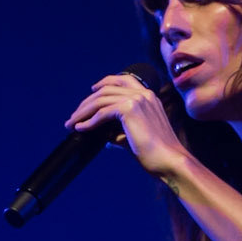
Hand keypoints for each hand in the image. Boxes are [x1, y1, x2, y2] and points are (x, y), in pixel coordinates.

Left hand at [65, 72, 189, 180]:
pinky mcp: (130, 109)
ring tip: (72, 123)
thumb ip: (122, 131)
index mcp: (149, 96)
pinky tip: (81, 128)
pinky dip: (89, 121)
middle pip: (106, 89)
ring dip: (83, 112)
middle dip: (87, 102)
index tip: (92, 89)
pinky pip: (102, 113)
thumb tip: (106, 136)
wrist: (169, 160)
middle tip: (74, 115)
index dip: (105, 82)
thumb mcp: (137, 135)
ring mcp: (137, 100)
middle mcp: (143, 94)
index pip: (123, 80)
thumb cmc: (156, 153)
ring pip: (101, 100)